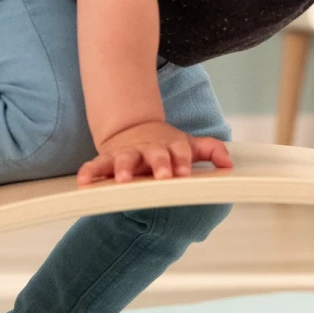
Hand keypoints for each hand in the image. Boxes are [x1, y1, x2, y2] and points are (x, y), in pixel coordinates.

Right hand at [78, 121, 232, 184]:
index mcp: (170, 145)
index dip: (182, 160)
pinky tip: (84, 182)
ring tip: (123, 179)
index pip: (179, 151)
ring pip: (124, 159)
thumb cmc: (164, 145)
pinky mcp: (108, 159)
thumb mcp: (188, 144)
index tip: (184, 171)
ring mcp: (127, 153)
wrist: (133, 130)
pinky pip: (96, 165)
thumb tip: (229, 163)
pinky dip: (89, 172)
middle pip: (154, 154)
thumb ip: (210, 150)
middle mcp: (148, 149)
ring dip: (123, 168)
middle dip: (159, 163)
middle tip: (162, 176)